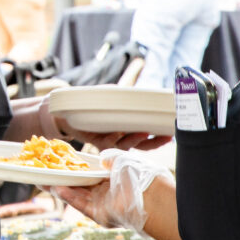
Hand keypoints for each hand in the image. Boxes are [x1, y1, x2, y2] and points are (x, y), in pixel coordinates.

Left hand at [39, 96, 170, 151]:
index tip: (171, 134)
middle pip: (140, 145)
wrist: (68, 110)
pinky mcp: (94, 141)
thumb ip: (128, 97)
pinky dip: (111, 138)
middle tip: (165, 136)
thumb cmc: (94, 103)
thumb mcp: (114, 97)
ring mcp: (108, 141)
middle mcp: (120, 138)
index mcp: (128, 130)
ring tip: (143, 133)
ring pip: (124, 145)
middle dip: (153, 142)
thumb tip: (146, 93)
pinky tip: (116, 133)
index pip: (148, 138)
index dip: (159, 138)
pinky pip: (105, 143)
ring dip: (134, 139)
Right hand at [49, 149, 166, 231]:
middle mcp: (106, 193)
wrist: (152, 196)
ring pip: (76, 196)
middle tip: (43, 172)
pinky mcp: (100, 216)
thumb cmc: (140, 175)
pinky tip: (57, 189)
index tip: (58, 162)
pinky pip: (81, 206)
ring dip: (59, 189)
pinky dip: (69, 198)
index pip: (88, 173)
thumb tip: (100, 157)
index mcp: (111, 179)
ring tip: (43, 181)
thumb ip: (109, 157)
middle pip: (78, 186)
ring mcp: (102, 205)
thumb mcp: (122, 159)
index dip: (73, 168)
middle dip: (60, 179)